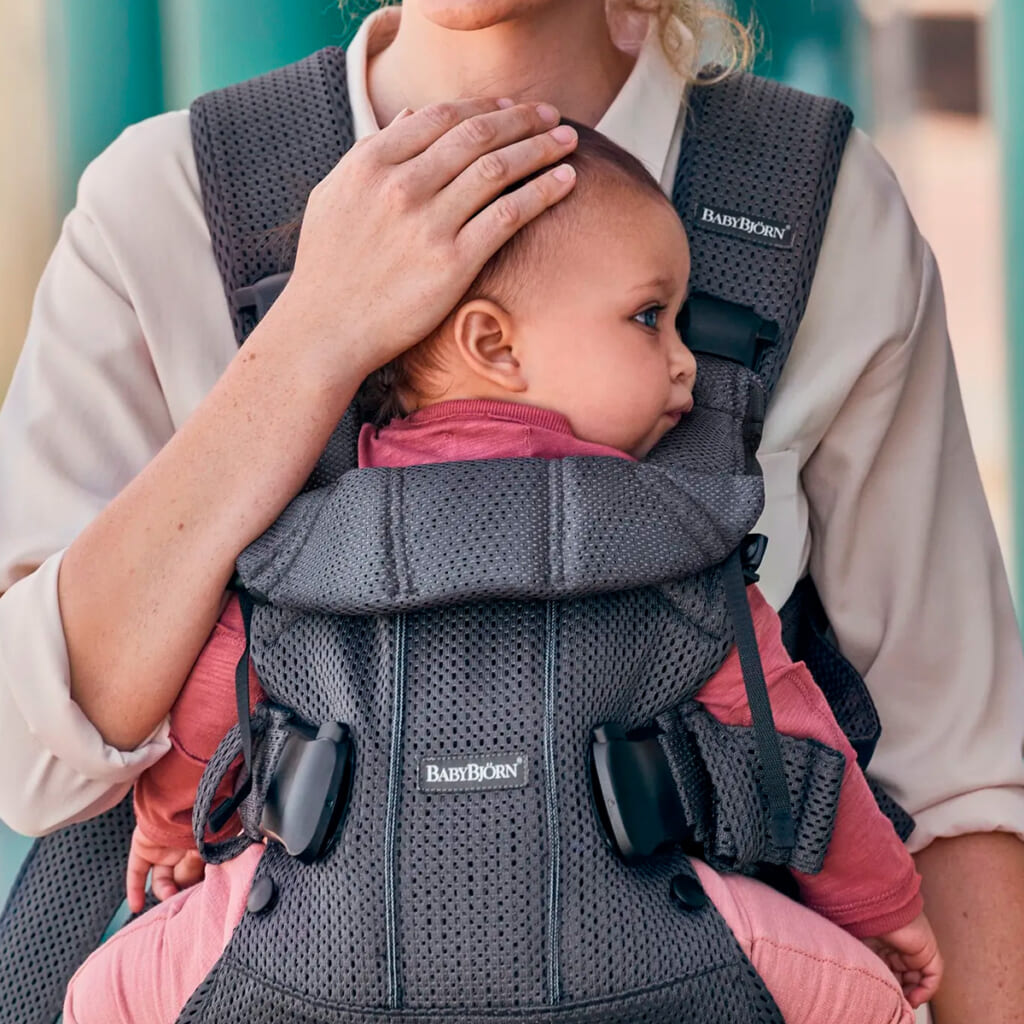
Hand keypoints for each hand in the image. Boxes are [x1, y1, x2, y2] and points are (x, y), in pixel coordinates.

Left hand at [125, 824, 206, 913]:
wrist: (186, 797)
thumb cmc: (206, 819)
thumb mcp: (212, 845)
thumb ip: (205, 866)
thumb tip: (198, 887)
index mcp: (206, 845)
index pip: (203, 872)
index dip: (202, 884)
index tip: (204, 894)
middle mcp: (185, 847)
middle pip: (183, 878)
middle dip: (184, 887)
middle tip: (187, 894)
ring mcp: (164, 848)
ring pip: (163, 879)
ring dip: (166, 891)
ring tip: (170, 895)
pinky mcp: (144, 847)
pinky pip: (137, 872)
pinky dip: (135, 890)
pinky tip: (136, 907)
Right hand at [272, 98, 578, 383]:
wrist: (326, 330)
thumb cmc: (329, 267)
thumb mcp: (334, 196)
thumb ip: (372, 152)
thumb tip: (412, 115)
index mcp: (372, 162)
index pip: (441, 116)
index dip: (485, 106)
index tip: (512, 106)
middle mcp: (401, 186)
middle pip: (477, 136)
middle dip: (522, 119)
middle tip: (553, 116)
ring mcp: (428, 224)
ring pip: (498, 169)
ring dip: (540, 149)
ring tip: (568, 141)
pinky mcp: (452, 263)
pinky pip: (508, 215)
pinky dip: (542, 192)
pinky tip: (566, 181)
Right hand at [863, 911, 942, 1007]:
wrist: (876, 908)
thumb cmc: (862, 923)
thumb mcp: (859, 950)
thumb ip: (866, 966)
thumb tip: (864, 988)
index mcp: (883, 945)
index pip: (889, 972)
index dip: (887, 987)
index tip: (882, 1001)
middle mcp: (900, 948)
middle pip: (904, 978)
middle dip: (899, 993)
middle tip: (892, 1005)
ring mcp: (915, 950)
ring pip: (917, 980)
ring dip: (910, 995)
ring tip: (901, 1004)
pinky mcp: (928, 953)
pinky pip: (932, 978)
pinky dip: (924, 992)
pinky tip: (913, 999)